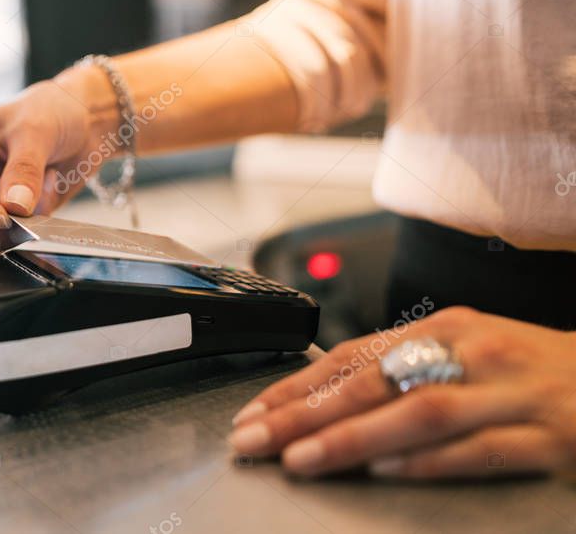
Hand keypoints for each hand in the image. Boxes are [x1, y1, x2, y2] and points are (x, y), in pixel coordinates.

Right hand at [0, 68, 107, 251]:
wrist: (82, 120)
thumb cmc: (49, 110)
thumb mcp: (36, 131)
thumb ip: (24, 170)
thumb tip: (14, 208)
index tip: (1, 215)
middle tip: (19, 226)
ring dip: (12, 233)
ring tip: (43, 194)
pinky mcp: (9, 218)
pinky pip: (12, 240)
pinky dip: (33, 228)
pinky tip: (50, 192)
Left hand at [228, 306, 575, 478]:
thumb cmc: (531, 370)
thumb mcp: (465, 352)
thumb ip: (404, 368)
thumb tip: (325, 399)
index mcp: (445, 329)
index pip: (354, 356)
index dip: (298, 386)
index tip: (254, 413)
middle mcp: (472, 352)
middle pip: (374, 381)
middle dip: (305, 412)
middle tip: (255, 438)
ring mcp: (511, 393)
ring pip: (420, 411)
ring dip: (353, 437)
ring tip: (301, 458)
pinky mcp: (550, 436)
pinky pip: (481, 449)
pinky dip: (430, 461)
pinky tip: (387, 472)